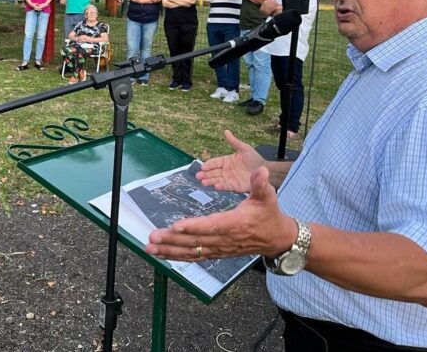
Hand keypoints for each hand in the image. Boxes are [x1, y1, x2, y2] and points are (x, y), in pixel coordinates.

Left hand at [145, 167, 294, 261]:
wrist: (276, 238)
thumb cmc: (268, 214)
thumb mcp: (268, 196)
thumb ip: (260, 184)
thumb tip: (260, 170)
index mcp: (235, 224)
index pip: (212, 226)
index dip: (194, 227)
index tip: (176, 227)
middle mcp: (225, 239)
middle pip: (196, 241)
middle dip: (173, 240)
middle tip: (153, 237)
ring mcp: (219, 248)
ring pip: (192, 251)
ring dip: (170, 250)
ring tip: (150, 248)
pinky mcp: (216, 253)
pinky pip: (195, 256)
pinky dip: (177, 256)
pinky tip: (162, 255)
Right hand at [196, 130, 264, 192]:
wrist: (266, 171)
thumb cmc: (255, 159)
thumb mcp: (244, 148)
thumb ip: (234, 142)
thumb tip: (226, 131)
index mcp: (227, 161)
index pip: (215, 162)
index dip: (209, 164)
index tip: (202, 166)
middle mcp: (226, 170)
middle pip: (214, 172)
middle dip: (206, 174)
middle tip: (198, 176)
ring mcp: (230, 179)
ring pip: (217, 180)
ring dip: (210, 181)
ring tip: (203, 182)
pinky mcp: (235, 186)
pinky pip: (226, 186)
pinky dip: (221, 186)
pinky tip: (215, 186)